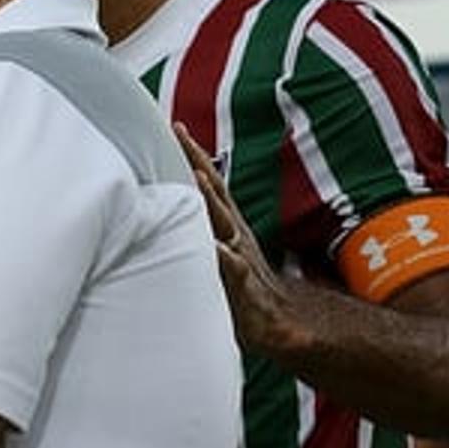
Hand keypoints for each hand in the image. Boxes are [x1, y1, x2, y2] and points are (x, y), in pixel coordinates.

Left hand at [175, 122, 287, 351]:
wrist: (278, 320)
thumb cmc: (241, 285)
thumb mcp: (220, 250)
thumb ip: (201, 229)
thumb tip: (170, 208)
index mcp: (228, 225)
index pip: (210, 183)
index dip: (193, 155)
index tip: (176, 127)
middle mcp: (234, 233)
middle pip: (214, 190)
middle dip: (196, 162)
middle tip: (179, 135)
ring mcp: (240, 255)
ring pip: (223, 221)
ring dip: (210, 198)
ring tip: (194, 175)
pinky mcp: (243, 283)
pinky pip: (233, 267)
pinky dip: (224, 255)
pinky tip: (215, 246)